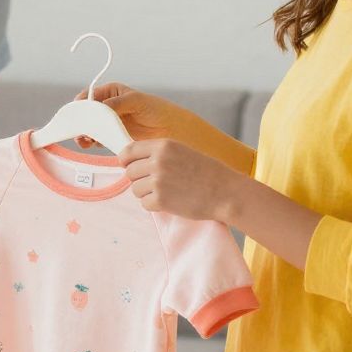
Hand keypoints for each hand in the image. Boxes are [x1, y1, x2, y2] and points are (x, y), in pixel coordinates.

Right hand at [77, 82, 183, 144]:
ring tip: (85, 139)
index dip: (81, 104)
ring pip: (88, 126)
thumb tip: (99, 107)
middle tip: (79, 130)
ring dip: (84, 133)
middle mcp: (107, 106)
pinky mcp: (111, 136)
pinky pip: (96, 138)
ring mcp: (108, 122)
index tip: (77, 114)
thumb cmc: (156, 109)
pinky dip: (91, 141)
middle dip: (80, 121)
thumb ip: (116, 103)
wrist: (170, 129)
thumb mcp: (136, 101)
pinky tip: (91, 143)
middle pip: (85, 113)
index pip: (89, 96)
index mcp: (110, 92)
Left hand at [118, 137, 236, 221]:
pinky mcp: (160, 200)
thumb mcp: (182, 151)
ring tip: (168, 192)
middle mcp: (158, 161)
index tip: (128, 166)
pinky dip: (154, 205)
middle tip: (157, 184)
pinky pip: (144, 204)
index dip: (126, 160)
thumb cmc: (207, 172)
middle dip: (139, 179)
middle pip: (130, 172)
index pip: (128, 151)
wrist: (226, 192)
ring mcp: (158, 181)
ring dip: (147, 193)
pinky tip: (171, 202)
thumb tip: (130, 161)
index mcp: (163, 145)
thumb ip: (159, 154)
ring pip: (135, 189)